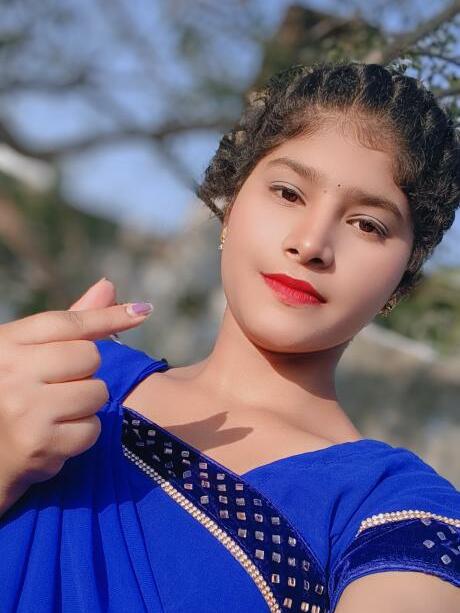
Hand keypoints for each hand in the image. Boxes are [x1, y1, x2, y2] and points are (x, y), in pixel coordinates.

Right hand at [0, 278, 152, 501]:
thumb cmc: (11, 394)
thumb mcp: (27, 353)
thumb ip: (69, 324)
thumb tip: (108, 287)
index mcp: (7, 343)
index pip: (69, 323)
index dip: (108, 316)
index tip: (142, 311)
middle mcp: (12, 371)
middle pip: (89, 357)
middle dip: (85, 372)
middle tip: (57, 386)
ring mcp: (25, 408)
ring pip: (97, 393)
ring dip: (85, 405)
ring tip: (55, 413)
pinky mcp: (39, 443)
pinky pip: (91, 429)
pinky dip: (81, 435)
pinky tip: (55, 436)